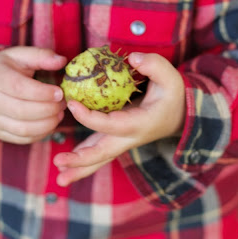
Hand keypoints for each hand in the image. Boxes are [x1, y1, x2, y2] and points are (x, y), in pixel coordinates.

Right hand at [0, 46, 66, 143]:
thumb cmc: (6, 68)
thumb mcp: (21, 55)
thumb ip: (41, 56)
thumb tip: (62, 61)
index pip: (19, 88)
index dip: (42, 93)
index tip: (60, 92)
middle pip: (22, 111)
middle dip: (48, 109)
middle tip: (63, 103)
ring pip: (23, 129)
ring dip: (47, 124)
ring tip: (59, 113)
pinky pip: (22, 138)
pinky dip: (40, 134)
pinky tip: (50, 123)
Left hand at [54, 52, 185, 184]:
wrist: (179, 116)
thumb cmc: (171, 96)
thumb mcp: (171, 78)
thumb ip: (155, 65)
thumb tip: (132, 58)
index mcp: (138, 124)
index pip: (110, 124)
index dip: (89, 117)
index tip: (71, 104)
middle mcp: (127, 139)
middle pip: (102, 154)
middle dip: (80, 160)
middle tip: (58, 161)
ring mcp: (120, 143)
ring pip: (98, 160)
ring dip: (78, 170)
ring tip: (60, 180)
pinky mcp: (113, 141)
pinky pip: (96, 154)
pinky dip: (81, 163)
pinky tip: (63, 169)